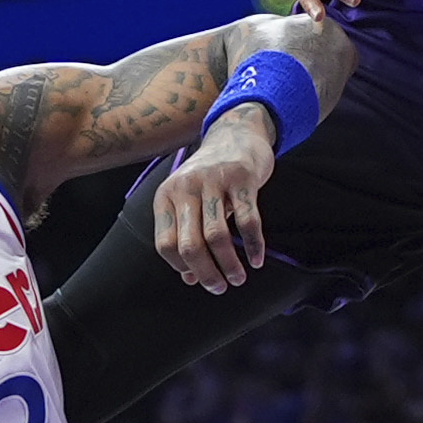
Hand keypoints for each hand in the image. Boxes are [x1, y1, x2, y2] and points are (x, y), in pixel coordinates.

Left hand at [152, 108, 279, 291]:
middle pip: (189, 245)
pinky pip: (247, 220)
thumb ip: (185, 235)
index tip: (198, 278)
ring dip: (229, 265)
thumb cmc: (209, 177)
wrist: (236, 134)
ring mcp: (213, 181)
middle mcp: (185, 188)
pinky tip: (256, 260)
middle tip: (220, 288)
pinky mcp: (241, 178)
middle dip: (206, 273)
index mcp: (166, 196)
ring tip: (238, 280)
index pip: (165, 245)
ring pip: (216, 236)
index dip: (181, 267)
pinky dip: (253, 245)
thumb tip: (190, 279)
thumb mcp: (188, 201)